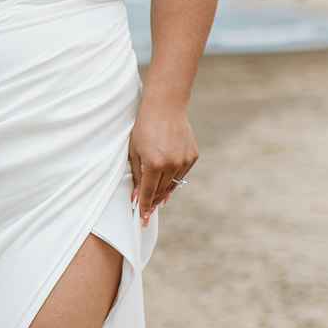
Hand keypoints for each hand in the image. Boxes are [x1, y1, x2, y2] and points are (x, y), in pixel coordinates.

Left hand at [128, 104, 197, 225]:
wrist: (165, 107)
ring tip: (156, 200)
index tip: (142, 220)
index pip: (148, 192)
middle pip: (161, 191)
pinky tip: (166, 182)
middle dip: (153, 202)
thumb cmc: (144, 127)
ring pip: (173, 185)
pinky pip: (181, 173)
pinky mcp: (193, 156)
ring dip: (163, 192)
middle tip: (147, 211)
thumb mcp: (134, 151)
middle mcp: (172, 164)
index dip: (144, 207)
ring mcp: (184, 160)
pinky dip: (173, 179)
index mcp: (154, 163)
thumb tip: (137, 197)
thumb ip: (137, 175)